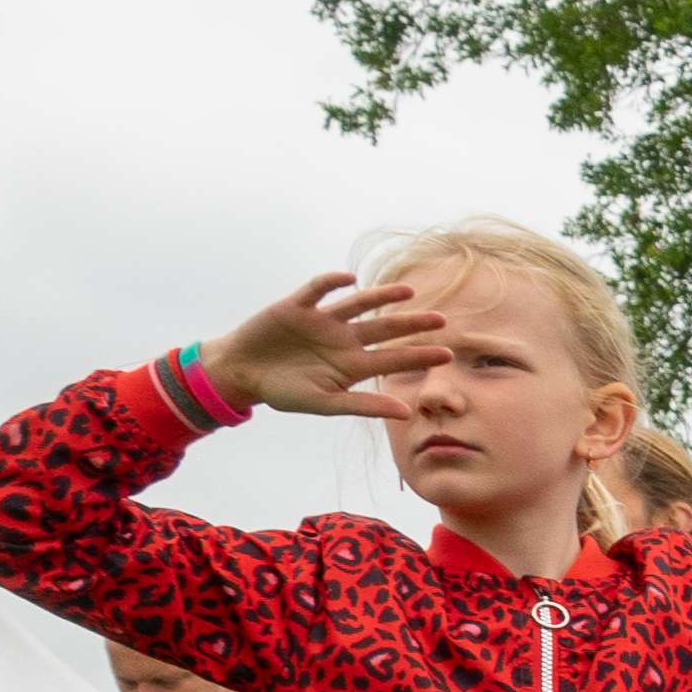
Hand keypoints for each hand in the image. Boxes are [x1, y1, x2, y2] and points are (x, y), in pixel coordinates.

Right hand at [201, 275, 450, 425]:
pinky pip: (318, 290)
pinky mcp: (297, 306)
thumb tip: (406, 413)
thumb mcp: (324, 403)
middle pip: (385, 328)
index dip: (419, 355)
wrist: (242, 373)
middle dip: (412, 324)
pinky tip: (349, 279)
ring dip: (382, 297)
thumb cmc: (284, 391)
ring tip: (408, 291)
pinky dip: (332, 283)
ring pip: (358, 305)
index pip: (394, 358)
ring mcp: (322, 321)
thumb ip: (364, 405)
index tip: (448, 354)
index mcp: (352, 364)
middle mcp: (343, 339)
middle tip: (442, 320)